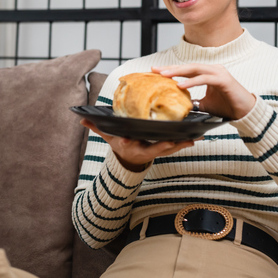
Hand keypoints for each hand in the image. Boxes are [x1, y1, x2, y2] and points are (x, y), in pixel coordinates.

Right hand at [80, 119, 194, 171]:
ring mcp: (155, 151)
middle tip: (170, 141)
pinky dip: (185, 142)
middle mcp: (143, 150)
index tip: (126, 139)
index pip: (126, 143)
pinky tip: (196, 137)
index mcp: (128, 145)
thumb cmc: (120, 143)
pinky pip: (176, 147)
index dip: (126, 142)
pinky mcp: (165, 150)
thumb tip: (81, 118)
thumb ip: (97, 127)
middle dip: (161, 146)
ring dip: (180, 145)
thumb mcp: (108, 136)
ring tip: (191, 139)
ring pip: (168, 149)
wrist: (130, 158)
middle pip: (152, 149)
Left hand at [152, 64, 255, 119]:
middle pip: (188, 66)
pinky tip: (181, 85)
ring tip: (164, 75)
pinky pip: (205, 79)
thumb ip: (194, 102)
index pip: (186, 70)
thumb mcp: (205, 105)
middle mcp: (212, 69)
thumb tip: (181, 107)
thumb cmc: (227, 107)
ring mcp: (219, 73)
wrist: (245, 113)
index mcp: (207, 73)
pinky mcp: (224, 80)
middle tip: (155, 70)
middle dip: (171, 68)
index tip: (155, 72)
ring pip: (195, 69)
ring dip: (178, 72)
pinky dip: (192, 81)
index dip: (171, 70)